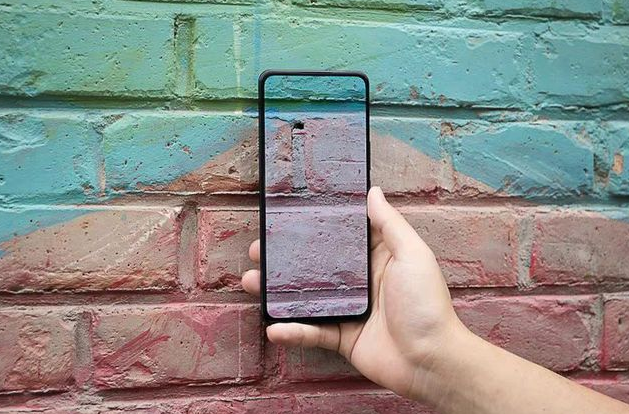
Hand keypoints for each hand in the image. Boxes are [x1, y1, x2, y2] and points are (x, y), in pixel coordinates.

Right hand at [242, 186, 465, 399]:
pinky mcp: (342, 337)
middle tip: (259, 249)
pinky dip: (292, 331)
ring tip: (252, 282)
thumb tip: (373, 191)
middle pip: (314, 265)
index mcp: (374, 258)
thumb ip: (389, 224)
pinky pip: (312, 332)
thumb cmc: (427, 304)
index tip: (288, 216)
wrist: (431, 360)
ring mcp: (348, 310)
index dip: (313, 226)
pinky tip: (273, 328)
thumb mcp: (412, 254)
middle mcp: (358, 281)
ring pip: (306, 296)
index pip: (339, 236)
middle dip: (284, 258)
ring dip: (277, 291)